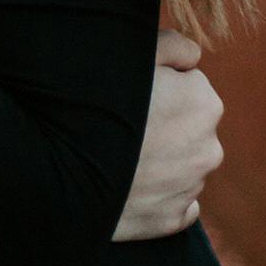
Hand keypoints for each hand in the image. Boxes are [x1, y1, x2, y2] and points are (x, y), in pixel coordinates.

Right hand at [113, 30, 223, 240]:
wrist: (56, 165)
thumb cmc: (92, 99)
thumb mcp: (131, 54)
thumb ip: (173, 46)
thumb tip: (193, 56)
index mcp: (204, 103)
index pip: (189, 82)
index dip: (158, 83)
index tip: (133, 91)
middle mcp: (208, 148)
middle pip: (187, 125)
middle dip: (164, 121)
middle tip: (120, 120)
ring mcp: (190, 188)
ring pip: (180, 163)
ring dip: (158, 157)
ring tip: (116, 151)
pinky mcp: (170, 220)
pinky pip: (172, 201)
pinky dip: (154, 193)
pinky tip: (126, 182)